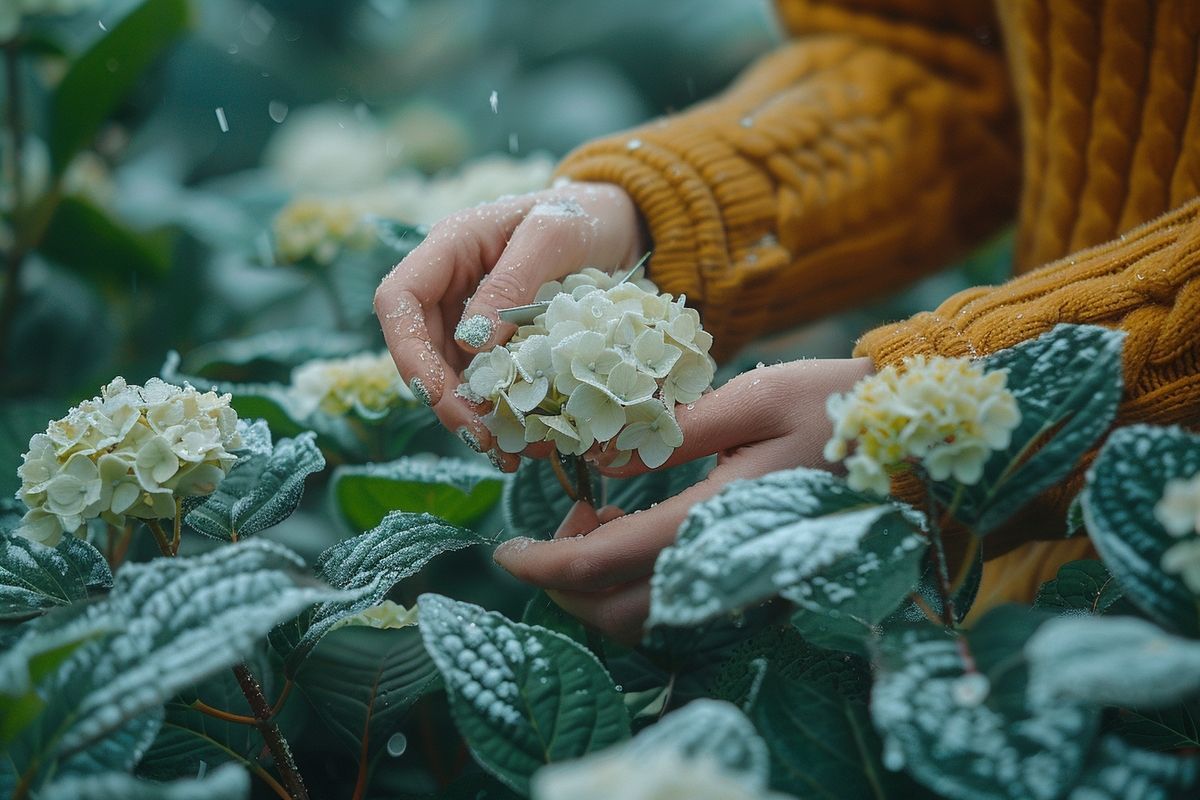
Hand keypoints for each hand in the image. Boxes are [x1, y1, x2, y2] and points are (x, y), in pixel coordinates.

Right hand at [373, 182, 646, 467]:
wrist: (622, 223)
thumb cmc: (586, 215)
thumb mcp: (554, 236)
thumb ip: (511, 282)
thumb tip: (470, 344)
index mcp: (451, 246)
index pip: (398, 300)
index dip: (407, 351)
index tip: (438, 394)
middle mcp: (452, 282)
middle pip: (419, 346)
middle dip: (444, 397)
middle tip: (482, 436)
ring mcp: (473, 312)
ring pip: (451, 372)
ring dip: (472, 414)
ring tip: (508, 449)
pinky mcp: (499, 339)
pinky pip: (486, 379)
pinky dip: (500, 411)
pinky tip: (523, 437)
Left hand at [493, 357, 873, 642]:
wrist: (909, 441)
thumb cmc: (833, 406)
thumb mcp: (753, 396)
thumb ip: (673, 429)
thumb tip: (598, 454)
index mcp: (717, 515)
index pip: (604, 562)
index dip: (543, 563)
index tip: (505, 549)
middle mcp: (726, 564)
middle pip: (615, 612)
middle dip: (563, 585)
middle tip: (554, 527)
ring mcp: (743, 582)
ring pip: (646, 622)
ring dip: (599, 591)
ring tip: (593, 523)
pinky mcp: (753, 581)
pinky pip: (677, 609)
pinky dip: (634, 587)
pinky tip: (631, 530)